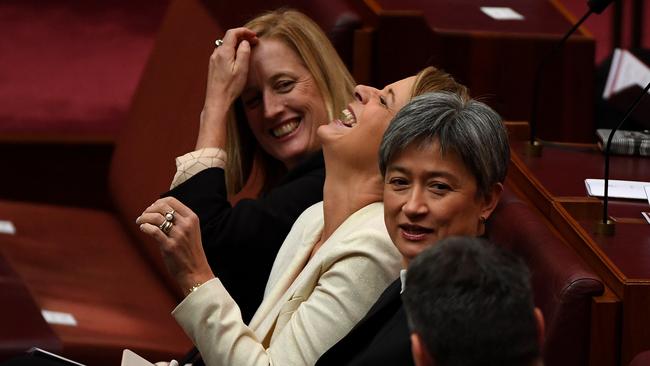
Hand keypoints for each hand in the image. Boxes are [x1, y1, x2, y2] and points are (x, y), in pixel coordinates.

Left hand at [136, 197, 213, 295]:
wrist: (195, 272)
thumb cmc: (190, 252)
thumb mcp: (190, 231)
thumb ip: (179, 220)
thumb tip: (158, 210)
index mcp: (192, 218)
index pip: (172, 201)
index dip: (158, 202)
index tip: (152, 208)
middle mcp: (186, 225)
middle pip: (162, 207)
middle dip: (149, 209)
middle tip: (144, 215)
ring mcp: (178, 235)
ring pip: (156, 218)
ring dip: (144, 218)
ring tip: (140, 221)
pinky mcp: (170, 246)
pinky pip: (153, 231)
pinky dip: (145, 227)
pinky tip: (142, 228)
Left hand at [197, 27, 257, 148]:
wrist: (217, 100)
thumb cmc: (230, 87)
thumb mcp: (242, 69)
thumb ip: (243, 52)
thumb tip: (244, 42)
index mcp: (223, 52)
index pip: (232, 33)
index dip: (244, 31)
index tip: (254, 35)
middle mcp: (216, 53)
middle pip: (229, 38)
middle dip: (242, 37)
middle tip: (254, 42)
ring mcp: (213, 60)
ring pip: (226, 45)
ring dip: (237, 44)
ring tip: (248, 49)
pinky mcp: (213, 66)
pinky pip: (223, 53)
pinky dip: (232, 51)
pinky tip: (238, 58)